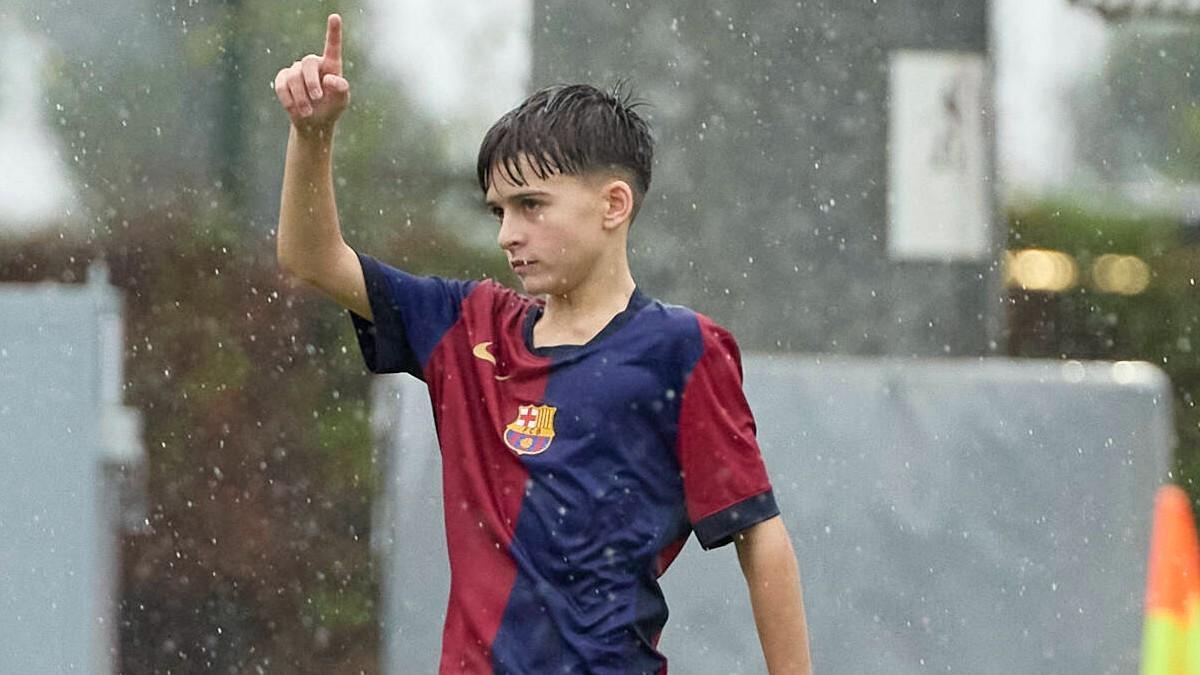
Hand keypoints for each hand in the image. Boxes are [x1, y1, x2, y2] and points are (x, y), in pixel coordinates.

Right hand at [273, 14, 349, 131]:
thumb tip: (330, 79)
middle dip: (311, 82)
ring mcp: (296, 70)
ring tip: (307, 112)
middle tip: (317, 99)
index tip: (335, 17)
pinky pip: (281, 85)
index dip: (333, 32)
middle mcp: (313, 64)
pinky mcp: (283, 79)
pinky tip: (294, 109)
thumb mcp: (341, 101)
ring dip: (301, 97)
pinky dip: (287, 99)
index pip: (332, 46)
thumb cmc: (332, 108)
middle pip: (307, 63)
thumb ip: (341, 89)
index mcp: (331, 65)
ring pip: (293, 77)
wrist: (314, 122)